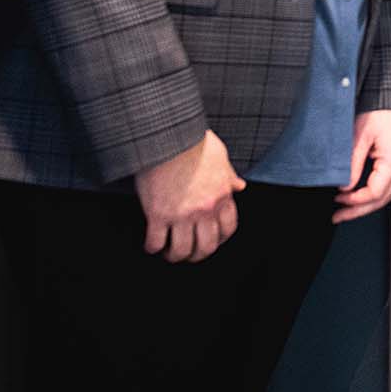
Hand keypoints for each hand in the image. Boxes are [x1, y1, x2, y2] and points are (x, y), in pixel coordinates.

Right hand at [132, 131, 246, 262]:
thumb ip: (229, 175)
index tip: (212, 241)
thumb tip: (240, 186)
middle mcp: (205, 209)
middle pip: (206, 246)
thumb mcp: (219, 155)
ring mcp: (182, 214)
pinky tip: (151, 245)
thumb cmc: (192, 141)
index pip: (228, 228)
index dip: (220, 240)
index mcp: (221, 196)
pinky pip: (156, 242)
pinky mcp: (158, 214)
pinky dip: (152, 247)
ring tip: (169, 253)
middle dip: (198, 255)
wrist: (167, 136)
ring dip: (175, 256)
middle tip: (189, 254)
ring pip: (182, 250)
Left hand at [335, 109, 390, 223]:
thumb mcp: (360, 134)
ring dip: (366, 204)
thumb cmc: (381, 107)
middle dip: (358, 210)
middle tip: (339, 216)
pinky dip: (373, 192)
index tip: (338, 200)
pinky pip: (388, 183)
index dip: (354, 201)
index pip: (375, 193)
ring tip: (346, 209)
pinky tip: (359, 194)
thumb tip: (344, 186)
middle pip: (382, 199)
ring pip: (386, 194)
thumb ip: (352, 163)